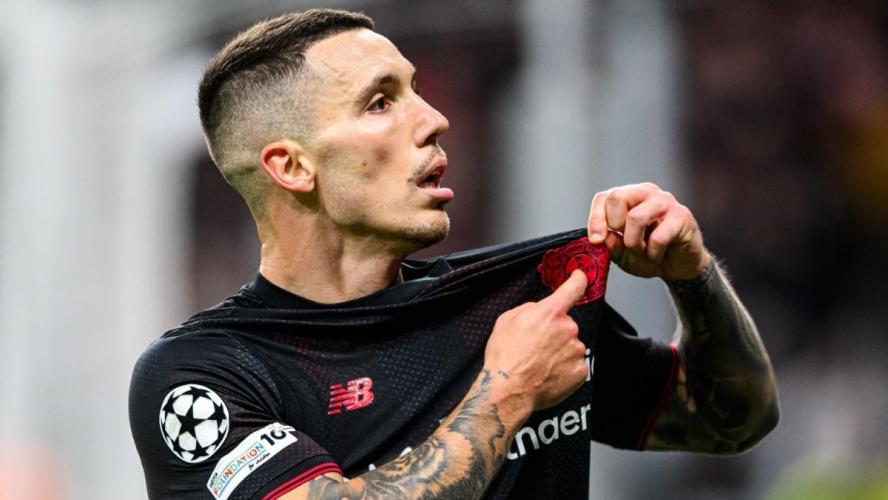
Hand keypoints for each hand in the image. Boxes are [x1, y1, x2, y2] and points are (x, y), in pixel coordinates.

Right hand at [484, 270, 589, 417]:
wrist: (508, 391)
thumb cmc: (504, 356)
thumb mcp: (506, 320)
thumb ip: (529, 309)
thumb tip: (539, 310)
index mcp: (550, 312)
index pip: (573, 288)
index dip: (579, 279)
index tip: (581, 276)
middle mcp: (568, 329)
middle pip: (566, 324)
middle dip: (554, 332)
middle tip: (535, 347)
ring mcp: (576, 351)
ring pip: (570, 345)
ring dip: (559, 351)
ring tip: (538, 364)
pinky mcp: (581, 371)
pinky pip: (574, 365)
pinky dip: (563, 368)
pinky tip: (547, 374)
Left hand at [587, 182, 710, 279]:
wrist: (679, 267)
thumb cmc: (649, 255)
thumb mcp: (623, 254)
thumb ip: (611, 245)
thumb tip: (602, 237)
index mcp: (629, 197)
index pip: (604, 198)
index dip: (596, 219)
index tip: (596, 241)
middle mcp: (646, 193)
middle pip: (616, 197)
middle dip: (615, 226)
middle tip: (626, 243)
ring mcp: (665, 201)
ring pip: (635, 217)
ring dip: (634, 243)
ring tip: (643, 253)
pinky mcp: (682, 216)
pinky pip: (658, 237)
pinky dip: (653, 254)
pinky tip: (658, 256)